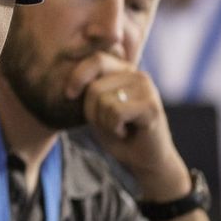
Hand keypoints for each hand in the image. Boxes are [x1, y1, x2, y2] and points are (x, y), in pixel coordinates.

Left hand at [68, 53, 191, 200]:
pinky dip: (114, 128)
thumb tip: (69, 82)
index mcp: (124, 72)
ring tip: (119, 128)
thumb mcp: (97, 109)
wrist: (145, 160)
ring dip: (104, 122)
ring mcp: (147, 89)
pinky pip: (115, 112)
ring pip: (103, 100)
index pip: (96, 59)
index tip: (69, 95)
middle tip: (107, 123)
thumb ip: (89, 91)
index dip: (78, 76)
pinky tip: (126, 132)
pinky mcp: (151, 105)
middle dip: (91, 111)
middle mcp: (137, 75)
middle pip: (94, 86)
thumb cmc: (119, 134)